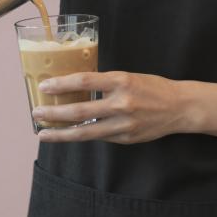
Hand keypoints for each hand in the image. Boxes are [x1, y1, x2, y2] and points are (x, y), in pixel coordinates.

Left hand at [33, 71, 188, 143]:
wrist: (179, 107)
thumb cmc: (152, 87)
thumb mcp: (128, 77)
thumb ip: (104, 83)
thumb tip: (75, 87)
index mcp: (121, 81)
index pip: (84, 80)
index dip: (61, 84)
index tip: (44, 87)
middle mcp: (121, 103)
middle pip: (79, 111)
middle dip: (54, 113)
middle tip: (36, 113)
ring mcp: (123, 124)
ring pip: (85, 132)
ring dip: (61, 133)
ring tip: (43, 133)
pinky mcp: (125, 139)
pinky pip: (98, 136)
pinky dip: (81, 135)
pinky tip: (67, 135)